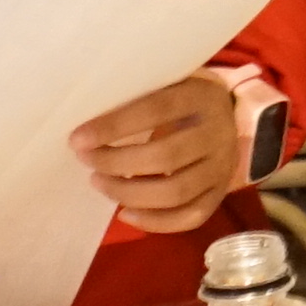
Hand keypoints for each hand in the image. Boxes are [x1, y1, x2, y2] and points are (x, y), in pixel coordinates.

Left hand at [70, 75, 249, 234]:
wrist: (226, 114)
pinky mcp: (221, 193)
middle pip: (166, 156)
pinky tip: (125, 214)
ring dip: (129, 193)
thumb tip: (87, 125)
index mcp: (201, 97)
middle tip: (87, 161)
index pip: (157, 110)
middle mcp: (218, 133)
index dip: (115, 126)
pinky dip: (155, 222)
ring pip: (176, 191)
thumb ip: (135, 96)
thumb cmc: (180, 98)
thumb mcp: (166, 84)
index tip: (78, 140)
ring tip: (100, 183)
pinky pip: (191, 216)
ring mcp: (223, 166)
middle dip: (116, 163)